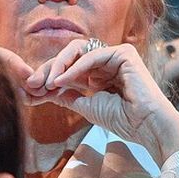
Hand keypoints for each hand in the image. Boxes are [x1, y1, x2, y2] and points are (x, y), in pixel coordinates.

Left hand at [0, 39, 178, 165]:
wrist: (147, 126)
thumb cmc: (123, 120)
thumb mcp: (86, 106)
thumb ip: (67, 96)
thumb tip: (44, 91)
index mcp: (99, 75)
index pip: (69, 68)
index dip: (49, 77)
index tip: (31, 91)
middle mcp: (107, 62)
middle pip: (70, 56)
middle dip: (49, 68)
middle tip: (33, 83)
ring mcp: (116, 55)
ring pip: (78, 51)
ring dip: (58, 66)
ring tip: (46, 83)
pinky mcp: (123, 53)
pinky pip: (92, 55)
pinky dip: (74, 67)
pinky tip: (61, 80)